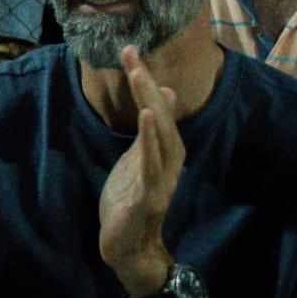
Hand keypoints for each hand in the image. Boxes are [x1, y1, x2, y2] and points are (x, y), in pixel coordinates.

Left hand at [97, 46, 181, 295]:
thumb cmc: (131, 199)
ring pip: (160, 143)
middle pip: (160, 121)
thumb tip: (164, 91)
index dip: (145, 81)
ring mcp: (160, 182)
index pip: (156, 110)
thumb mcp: (139, 158)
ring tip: (142, 82)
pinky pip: (151, 171)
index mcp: (163, 153)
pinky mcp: (147, 201)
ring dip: (151, 112)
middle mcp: (168, 164)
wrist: (128, 247)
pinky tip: (146, 124)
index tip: (130, 50)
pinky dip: (150, 148)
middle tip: (133, 57)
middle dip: (146, 89)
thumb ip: (151, 128)